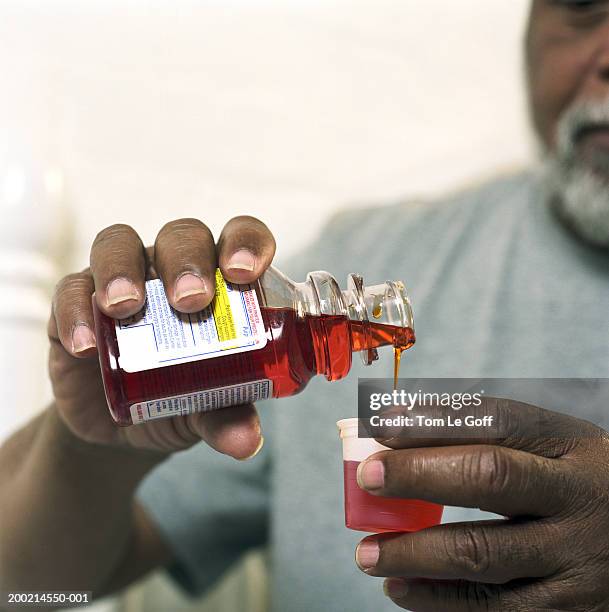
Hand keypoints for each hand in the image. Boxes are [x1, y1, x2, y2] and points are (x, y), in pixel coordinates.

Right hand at [48, 216, 274, 456]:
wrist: (123, 428)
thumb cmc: (181, 399)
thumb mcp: (207, 411)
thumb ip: (229, 417)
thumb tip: (245, 442)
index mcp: (220, 282)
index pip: (239, 238)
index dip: (246, 242)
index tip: (246, 273)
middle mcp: (172, 271)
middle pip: (180, 236)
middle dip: (187, 260)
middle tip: (192, 301)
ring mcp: (125, 282)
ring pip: (118, 245)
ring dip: (123, 270)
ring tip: (127, 308)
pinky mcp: (78, 305)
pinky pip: (71, 290)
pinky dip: (76, 311)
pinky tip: (87, 346)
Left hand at [354, 398, 608, 610]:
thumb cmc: (574, 488)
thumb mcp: (552, 451)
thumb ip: (485, 439)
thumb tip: (397, 428)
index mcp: (569, 447)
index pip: (496, 420)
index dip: (433, 421)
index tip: (381, 427)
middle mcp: (577, 499)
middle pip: (489, 479)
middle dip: (418, 475)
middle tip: (367, 478)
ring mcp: (577, 561)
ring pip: (483, 556)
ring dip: (414, 555)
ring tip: (368, 553)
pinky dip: (439, 602)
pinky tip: (402, 591)